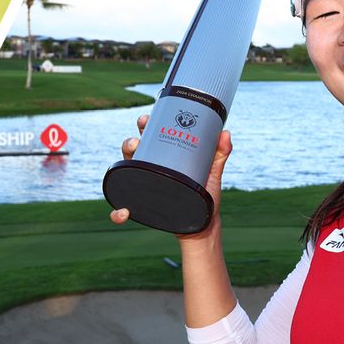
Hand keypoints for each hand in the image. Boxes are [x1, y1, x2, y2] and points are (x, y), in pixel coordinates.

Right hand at [109, 115, 233, 239]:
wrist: (202, 225)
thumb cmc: (205, 196)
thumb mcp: (212, 173)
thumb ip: (219, 154)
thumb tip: (225, 133)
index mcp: (165, 157)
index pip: (151, 137)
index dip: (145, 125)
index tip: (146, 119)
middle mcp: (152, 169)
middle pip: (135, 150)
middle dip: (131, 140)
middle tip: (138, 137)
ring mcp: (145, 186)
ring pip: (126, 169)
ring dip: (124, 159)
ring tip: (132, 153)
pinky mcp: (141, 204)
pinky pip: (124, 205)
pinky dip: (119, 208)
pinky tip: (122, 212)